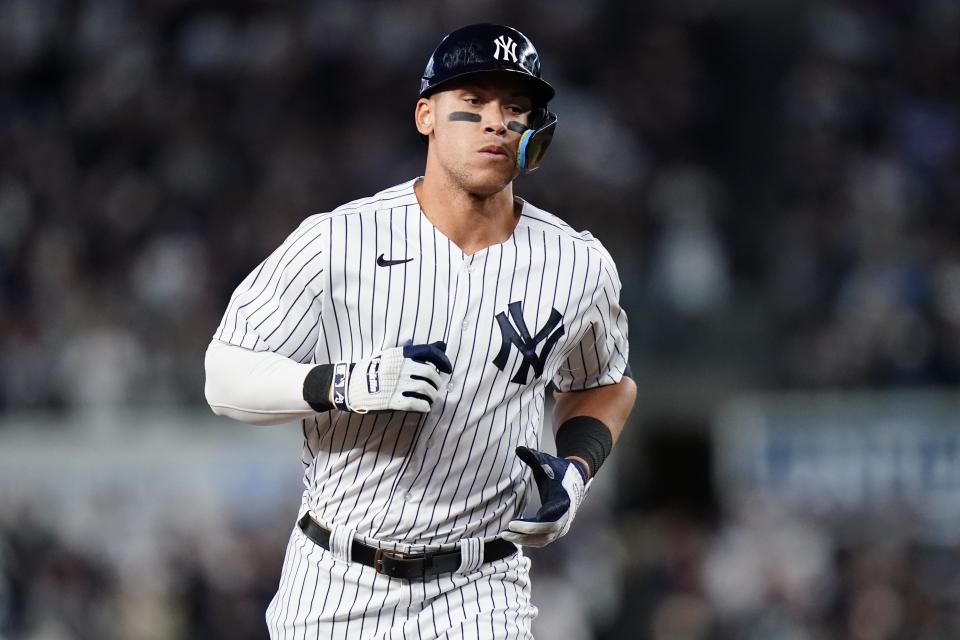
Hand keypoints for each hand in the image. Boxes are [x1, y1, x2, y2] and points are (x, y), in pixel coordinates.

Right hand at [335, 341, 452, 413]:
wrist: (348, 385)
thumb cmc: (371, 369)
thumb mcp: (389, 356)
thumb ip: (412, 352)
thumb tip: (440, 345)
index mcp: (399, 355)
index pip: (428, 351)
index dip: (442, 359)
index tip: (448, 368)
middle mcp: (399, 367)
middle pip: (429, 372)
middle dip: (437, 382)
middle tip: (436, 387)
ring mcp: (395, 384)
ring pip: (425, 388)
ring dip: (432, 395)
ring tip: (431, 398)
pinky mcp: (391, 401)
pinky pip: (415, 403)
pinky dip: (424, 406)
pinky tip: (425, 407)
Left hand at [502, 446, 589, 547]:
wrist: (577, 476)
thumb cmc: (558, 469)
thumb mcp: (547, 461)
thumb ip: (533, 456)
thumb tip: (518, 448)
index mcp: (563, 500)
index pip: (548, 517)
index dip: (531, 524)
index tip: (513, 524)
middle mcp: (565, 515)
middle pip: (546, 531)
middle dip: (525, 533)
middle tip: (506, 530)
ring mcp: (563, 524)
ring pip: (544, 539)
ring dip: (525, 540)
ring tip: (506, 535)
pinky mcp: (559, 529)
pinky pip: (544, 540)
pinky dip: (530, 541)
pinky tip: (515, 536)